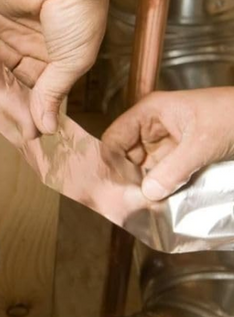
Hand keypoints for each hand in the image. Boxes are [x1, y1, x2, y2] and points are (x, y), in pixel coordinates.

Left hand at [0, 0, 112, 133]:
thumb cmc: (79, 15)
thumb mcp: (72, 61)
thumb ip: (53, 93)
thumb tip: (47, 128)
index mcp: (58, 60)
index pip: (39, 91)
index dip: (29, 110)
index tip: (20, 133)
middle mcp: (35, 48)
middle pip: (14, 79)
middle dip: (4, 98)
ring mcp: (13, 32)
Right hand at [102, 88, 233, 200]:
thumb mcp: (203, 143)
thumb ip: (174, 169)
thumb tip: (148, 193)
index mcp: (150, 112)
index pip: (115, 138)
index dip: (112, 162)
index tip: (117, 187)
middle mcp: (152, 127)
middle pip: (126, 157)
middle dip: (129, 178)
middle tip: (132, 202)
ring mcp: (166, 142)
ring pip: (144, 168)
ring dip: (146, 186)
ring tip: (146, 205)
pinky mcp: (179, 156)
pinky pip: (162, 174)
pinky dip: (161, 187)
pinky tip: (160, 200)